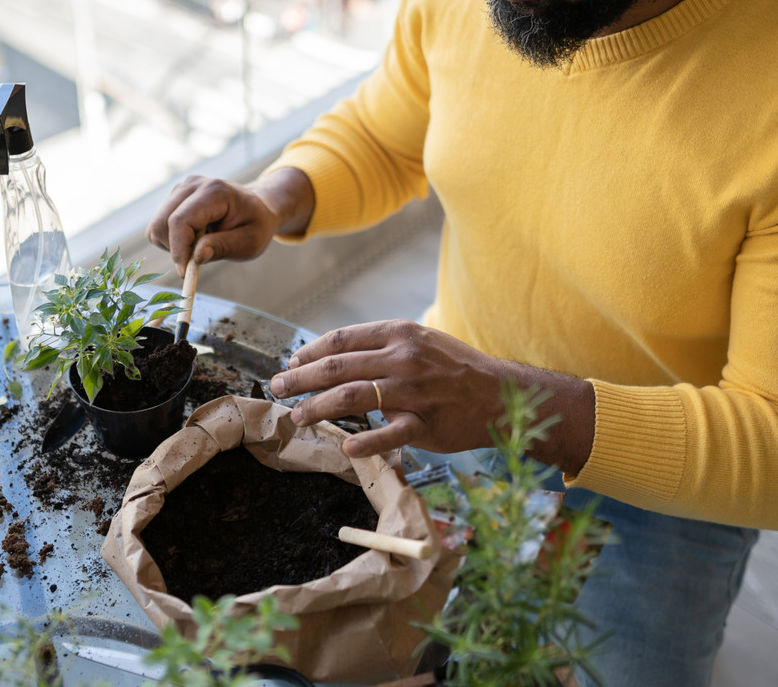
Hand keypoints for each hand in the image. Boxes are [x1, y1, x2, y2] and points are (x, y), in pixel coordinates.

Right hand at [145, 170, 313, 275]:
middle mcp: (193, 185)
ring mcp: (181, 190)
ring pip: (157, 227)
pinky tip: (194, 238)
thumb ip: (223, 247)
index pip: (181, 220)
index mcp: (214, 192)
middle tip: (200, 258)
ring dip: (174, 245)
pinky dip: (171, 241)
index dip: (178, 249)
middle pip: (162, 223)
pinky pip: (158, 228)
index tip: (185, 273)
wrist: (255, 209)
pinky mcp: (173, 199)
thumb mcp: (249, 242)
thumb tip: (196, 257)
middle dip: (176, 248)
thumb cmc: (255, 225)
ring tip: (202, 243)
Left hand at [269, 320, 593, 472]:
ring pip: (352, 397)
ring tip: (297, 416)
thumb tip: (334, 355)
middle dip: (300, 378)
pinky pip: (390, 433)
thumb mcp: (419, 342)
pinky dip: (366, 440)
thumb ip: (381, 346)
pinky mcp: (426, 422)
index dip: (310, 351)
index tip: (291, 361)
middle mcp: (402, 358)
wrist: (500, 393)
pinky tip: (346, 445)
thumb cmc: (453, 368)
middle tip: (278, 387)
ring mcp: (413, 391)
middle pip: (337, 367)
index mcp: (399, 333)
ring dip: (316, 407)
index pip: (342, 339)